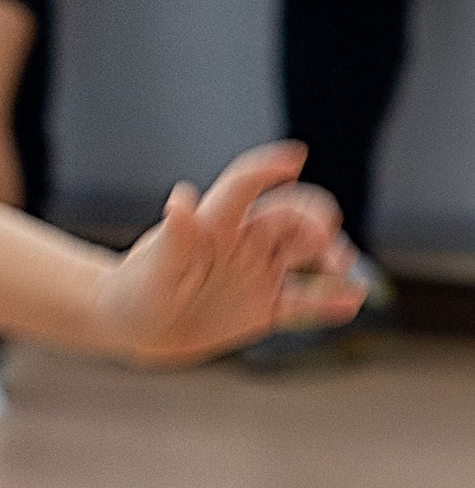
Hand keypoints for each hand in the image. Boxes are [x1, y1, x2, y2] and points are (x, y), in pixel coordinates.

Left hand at [94, 144, 363, 365]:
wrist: (136, 330)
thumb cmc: (136, 293)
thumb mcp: (154, 270)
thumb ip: (174, 238)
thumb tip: (180, 198)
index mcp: (215, 224)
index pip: (244, 185)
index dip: (267, 167)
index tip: (295, 157)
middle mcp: (243, 241)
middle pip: (290, 215)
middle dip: (313, 219)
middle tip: (323, 236)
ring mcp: (258, 272)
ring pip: (306, 254)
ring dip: (330, 255)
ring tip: (343, 271)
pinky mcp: (265, 307)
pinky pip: (304, 302)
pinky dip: (328, 302)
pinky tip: (351, 303)